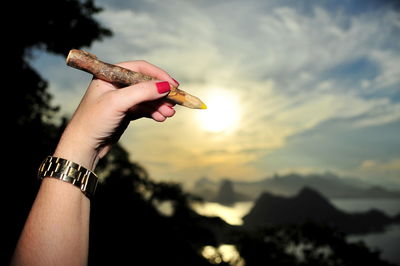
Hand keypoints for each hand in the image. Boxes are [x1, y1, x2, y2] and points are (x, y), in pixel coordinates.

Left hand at [54, 60, 177, 169]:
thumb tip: (166, 86)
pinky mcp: (125, 113)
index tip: (173, 85)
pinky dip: (154, 112)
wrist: (83, 147)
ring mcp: (121, 99)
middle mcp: (116, 85)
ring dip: (159, 105)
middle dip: (161, 94)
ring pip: (147, 98)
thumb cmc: (94, 121)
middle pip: (146, 84)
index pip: (139, 68)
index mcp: (110, 75)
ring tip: (168, 114)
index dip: (158, 75)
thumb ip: (142, 92)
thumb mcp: (118, 102)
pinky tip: (161, 118)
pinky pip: (144, 109)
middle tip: (174, 103)